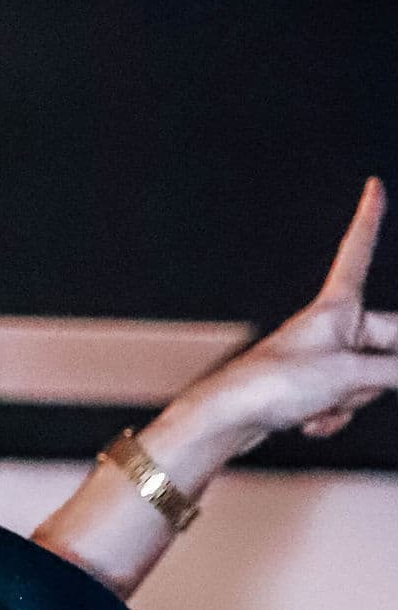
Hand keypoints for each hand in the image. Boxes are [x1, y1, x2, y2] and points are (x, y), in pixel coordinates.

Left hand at [179, 177, 396, 457]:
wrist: (228, 420)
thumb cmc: (276, 385)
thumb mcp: (350, 376)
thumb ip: (395, 373)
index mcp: (338, 306)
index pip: (359, 252)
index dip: (369, 220)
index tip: (373, 186)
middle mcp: (331, 327)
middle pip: (385, 345)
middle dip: (375, 376)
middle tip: (353, 383)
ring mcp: (321, 360)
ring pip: (364, 382)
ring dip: (348, 401)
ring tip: (319, 402)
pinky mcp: (309, 389)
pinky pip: (340, 404)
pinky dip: (329, 418)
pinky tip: (307, 422)